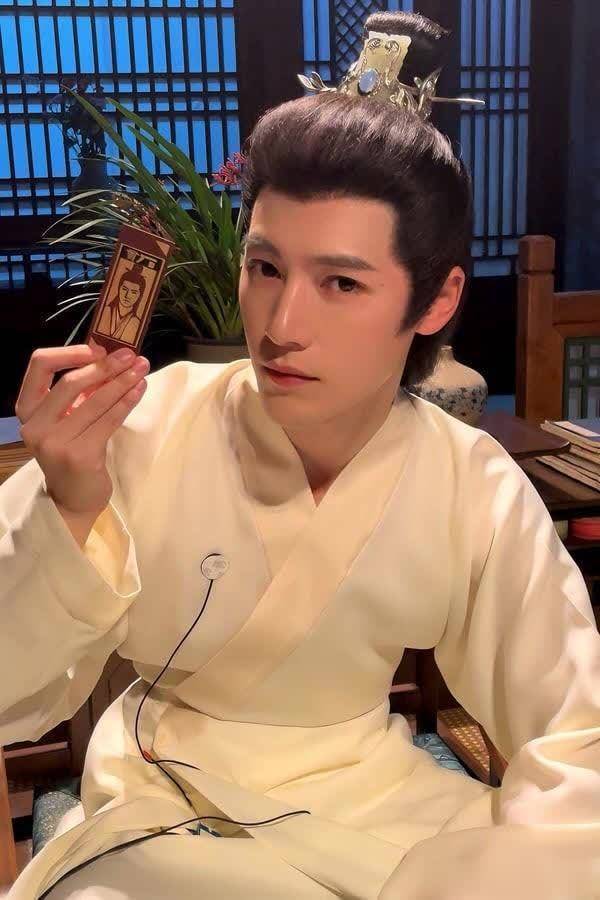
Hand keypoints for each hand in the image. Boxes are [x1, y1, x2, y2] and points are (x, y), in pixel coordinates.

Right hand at [15, 342, 148, 544]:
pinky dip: (127, 402)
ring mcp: (54, 442)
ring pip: (94, 401)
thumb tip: (109, 354)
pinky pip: (108, 421)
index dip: (70, 352)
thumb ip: (80, 390)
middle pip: (70, 382)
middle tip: (131, 356)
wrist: (73, 497)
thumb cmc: (72, 450)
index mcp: (27, 408)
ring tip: (142, 369)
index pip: (39, 365)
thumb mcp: (68, 418)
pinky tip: (139, 390)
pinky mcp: (79, 456)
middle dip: (105, 366)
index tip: (99, 348)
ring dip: (122, 381)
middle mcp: (34, 424)